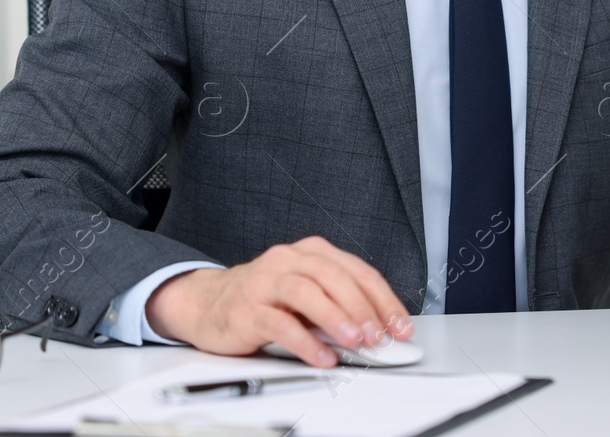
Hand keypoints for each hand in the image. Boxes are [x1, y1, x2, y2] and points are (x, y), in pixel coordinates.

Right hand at [144, 235, 413, 366]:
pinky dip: (304, 341)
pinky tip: (321, 356)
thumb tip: (377, 329)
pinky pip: (279, 322)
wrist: (209, 303)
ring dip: (336, 318)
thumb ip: (338, 304)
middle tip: (379, 335)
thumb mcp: (306, 293)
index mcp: (311, 252)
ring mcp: (266, 281)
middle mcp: (289, 260)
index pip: (357, 271)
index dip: (383, 299)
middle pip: (333, 276)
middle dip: (362, 307)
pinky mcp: (248, 307)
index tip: (400, 326)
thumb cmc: (265, 297)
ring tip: (356, 342)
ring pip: (306, 292)